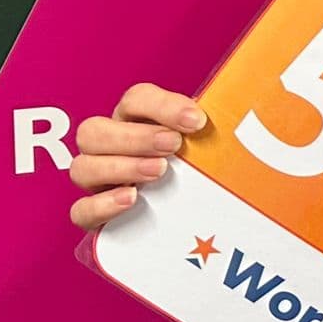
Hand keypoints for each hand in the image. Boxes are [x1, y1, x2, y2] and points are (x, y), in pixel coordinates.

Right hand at [67, 84, 206, 228]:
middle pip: (94, 131)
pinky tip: (132, 200)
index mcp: (135, 122)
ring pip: (82, 168)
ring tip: (159, 172)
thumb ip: (215, 132)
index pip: (135, 100)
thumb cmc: (198, 170)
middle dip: (136, 137)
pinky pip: (80, 211)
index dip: (162, 106)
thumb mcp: (206, 146)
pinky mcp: (96, 216)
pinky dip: (103, 204)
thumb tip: (242, 120)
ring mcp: (98, 182)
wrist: (192, 222)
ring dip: (121, 167)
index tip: (195, 120)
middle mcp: (109, 148)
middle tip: (173, 145)